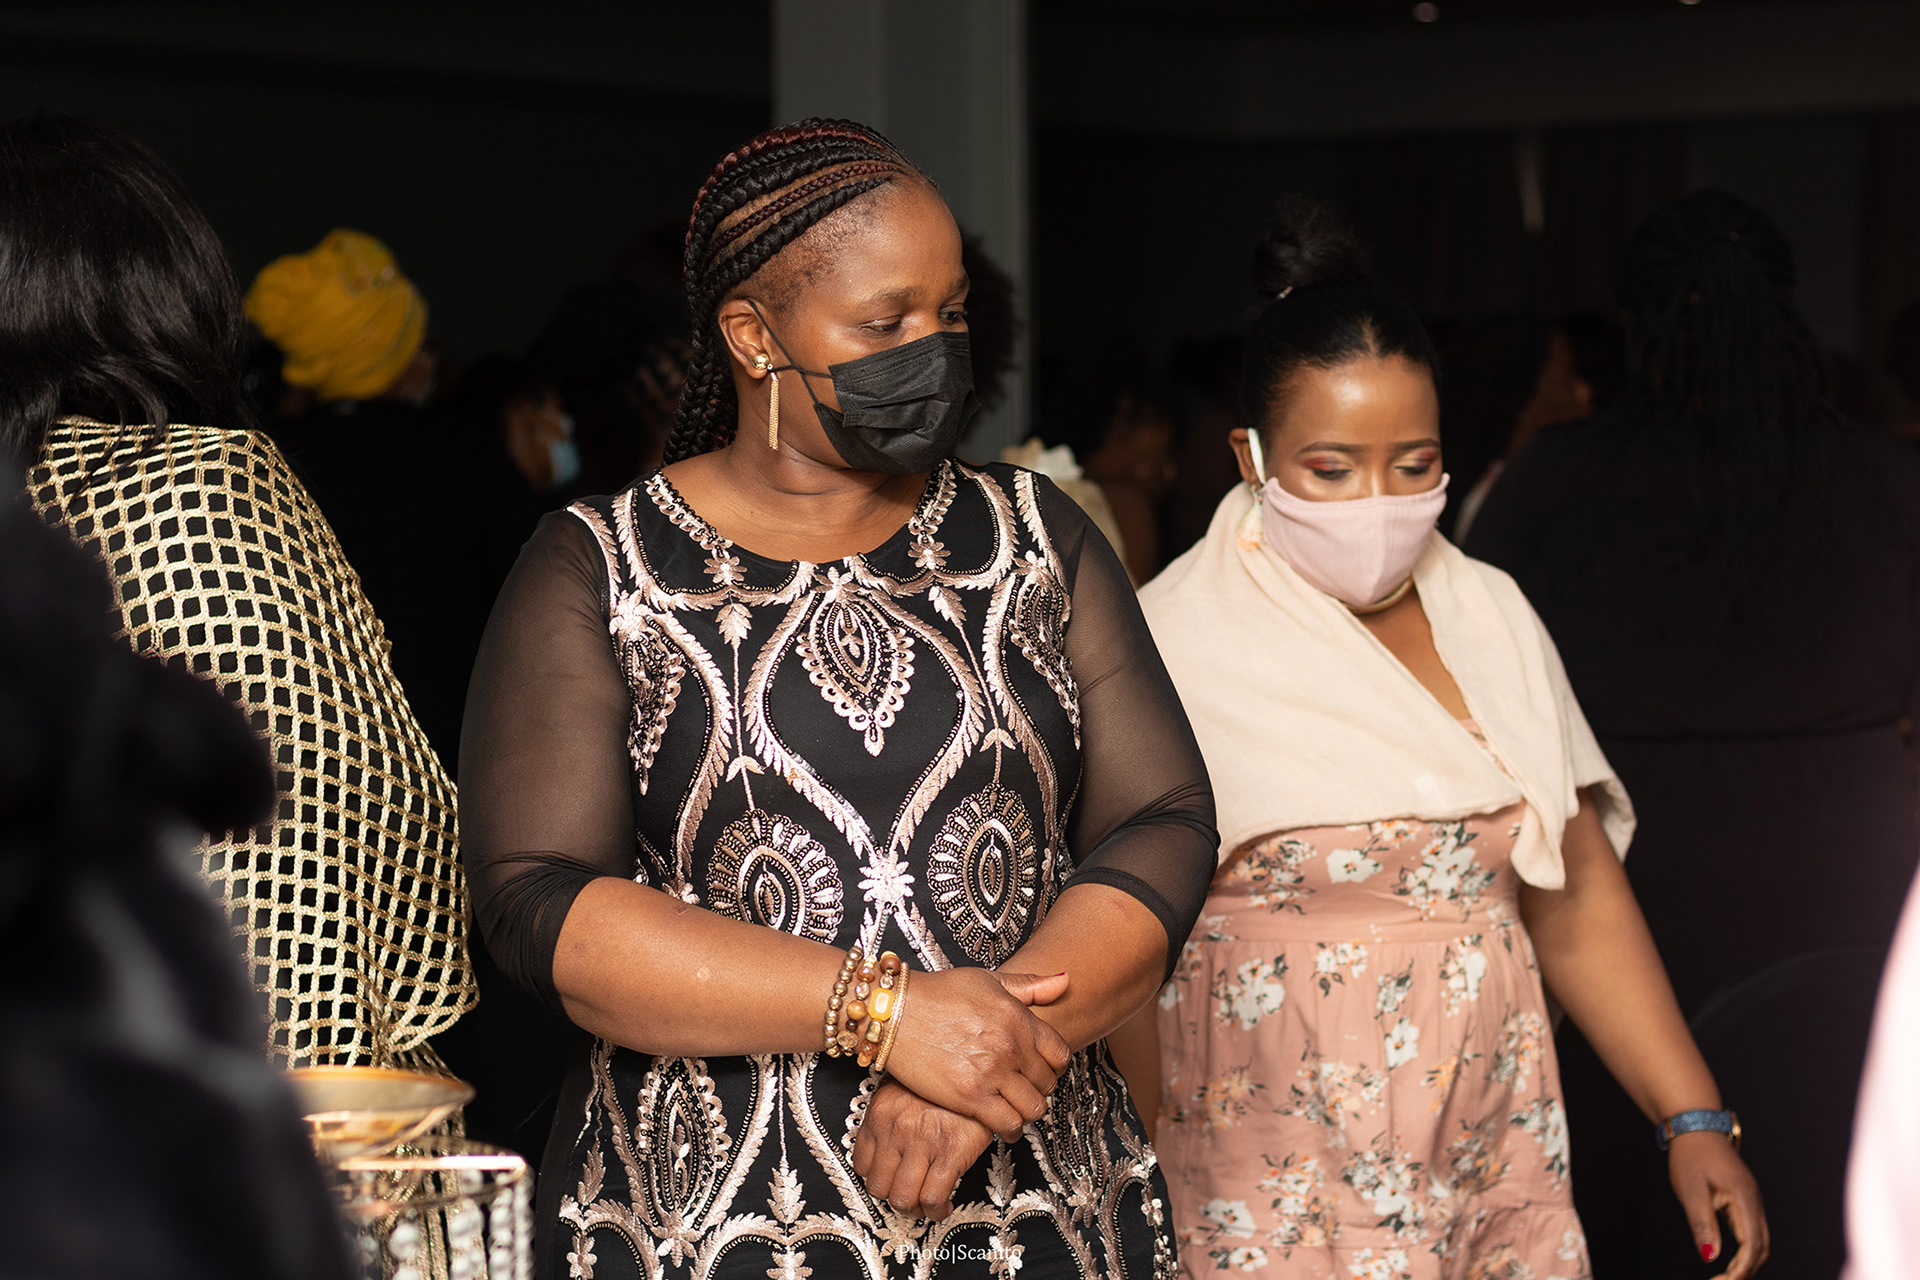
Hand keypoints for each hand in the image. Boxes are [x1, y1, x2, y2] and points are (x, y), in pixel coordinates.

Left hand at [852, 1079, 993, 1220]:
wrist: (982, 1071)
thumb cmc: (946, 1081)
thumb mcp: (906, 1089)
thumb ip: (891, 1117)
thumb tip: (886, 1151)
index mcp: (881, 1111)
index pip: (861, 1164)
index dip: (877, 1180)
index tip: (889, 1183)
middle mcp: (896, 1127)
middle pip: (879, 1187)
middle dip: (894, 1199)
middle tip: (909, 1198)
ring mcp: (922, 1140)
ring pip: (902, 1198)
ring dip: (914, 1209)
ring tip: (925, 1205)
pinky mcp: (951, 1151)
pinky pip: (932, 1198)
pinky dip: (936, 1211)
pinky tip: (943, 1206)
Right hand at [879, 968, 1070, 1135]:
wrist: (894, 1012)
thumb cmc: (937, 994)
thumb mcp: (987, 979)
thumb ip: (1030, 985)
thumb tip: (1065, 981)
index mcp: (1018, 1018)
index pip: (1059, 1054)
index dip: (1053, 1065)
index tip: (1042, 1069)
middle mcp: (1010, 1046)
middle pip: (1047, 1083)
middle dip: (1039, 1088)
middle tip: (1025, 1089)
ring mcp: (991, 1073)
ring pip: (1033, 1108)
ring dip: (1028, 1111)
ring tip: (1016, 1108)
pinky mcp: (970, 1097)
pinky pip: (1007, 1124)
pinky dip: (1010, 1129)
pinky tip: (1004, 1125)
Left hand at [1669, 1132, 1768, 1278]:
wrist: (1695, 1126)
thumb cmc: (1691, 1155)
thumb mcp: (1691, 1190)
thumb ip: (1702, 1224)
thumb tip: (1710, 1258)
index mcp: (1745, 1199)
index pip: (1753, 1246)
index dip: (1741, 1269)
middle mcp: (1754, 1202)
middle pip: (1761, 1248)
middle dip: (1745, 1270)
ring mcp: (1750, 1201)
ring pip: (1758, 1241)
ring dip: (1745, 1262)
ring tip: (1723, 1277)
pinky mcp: (1742, 1200)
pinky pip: (1749, 1231)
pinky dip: (1742, 1249)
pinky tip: (1726, 1259)